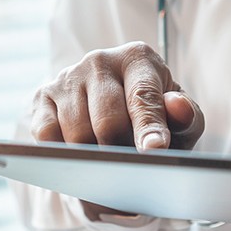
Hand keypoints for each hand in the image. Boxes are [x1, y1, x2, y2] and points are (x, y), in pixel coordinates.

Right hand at [30, 41, 204, 219]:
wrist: (117, 112)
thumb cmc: (153, 118)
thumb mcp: (180, 120)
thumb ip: (187, 117)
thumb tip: (177, 106)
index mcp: (138, 58)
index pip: (143, 96)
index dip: (149, 127)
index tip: (154, 151)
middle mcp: (100, 61)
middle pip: (107, 120)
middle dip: (120, 152)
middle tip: (130, 171)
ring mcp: (68, 76)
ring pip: (77, 133)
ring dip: (93, 159)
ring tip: (109, 169)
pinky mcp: (42, 95)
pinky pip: (47, 135)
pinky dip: (63, 155)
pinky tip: (80, 160)